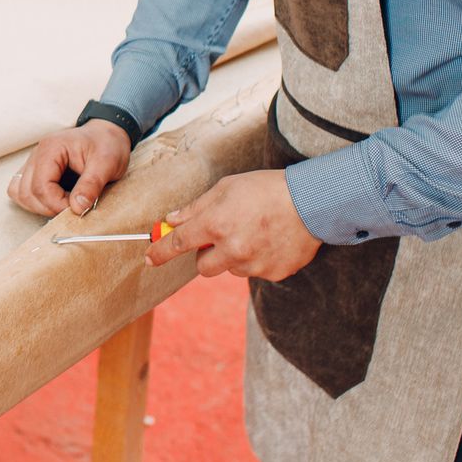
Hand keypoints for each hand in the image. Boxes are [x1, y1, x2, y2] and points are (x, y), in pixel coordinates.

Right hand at [7, 119, 131, 216]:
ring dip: (40, 206)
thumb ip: (91, 185)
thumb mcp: (106, 163)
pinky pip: (23, 191)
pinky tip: (56, 201)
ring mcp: (33, 163)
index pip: (41, 186)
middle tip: (73, 208)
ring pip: (20, 193)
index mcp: (51, 148)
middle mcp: (37, 154)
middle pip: (26, 192)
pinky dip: (36, 202)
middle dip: (49, 207)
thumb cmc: (106, 144)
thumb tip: (77, 208)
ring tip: (64, 204)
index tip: (78, 209)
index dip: (57, 204)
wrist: (106, 134)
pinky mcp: (35, 171)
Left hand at [145, 169, 321, 280]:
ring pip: (231, 269)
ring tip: (254, 232)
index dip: (160, 252)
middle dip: (207, 255)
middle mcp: (232, 249)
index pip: (178, 244)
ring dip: (234, 256)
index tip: (149, 258)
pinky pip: (256, 271)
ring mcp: (254, 264)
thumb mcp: (226, 187)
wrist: (311, 201)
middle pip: (203, 267)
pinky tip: (271, 240)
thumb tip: (171, 221)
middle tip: (221, 236)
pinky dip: (258, 260)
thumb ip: (196, 208)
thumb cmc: (266, 188)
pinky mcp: (273, 273)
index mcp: (216, 224)